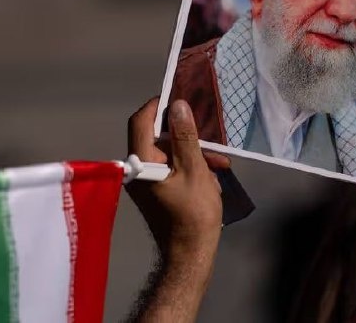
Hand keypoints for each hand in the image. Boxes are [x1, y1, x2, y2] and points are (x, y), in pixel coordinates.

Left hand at [125, 98, 229, 264]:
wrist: (189, 256)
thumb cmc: (193, 214)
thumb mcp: (195, 170)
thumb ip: (185, 136)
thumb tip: (178, 106)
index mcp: (141, 163)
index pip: (140, 121)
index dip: (158, 106)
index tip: (180, 99)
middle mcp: (136, 170)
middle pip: (155, 136)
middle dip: (185, 134)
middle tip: (209, 134)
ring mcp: (143, 182)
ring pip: (167, 153)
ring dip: (192, 152)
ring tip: (219, 163)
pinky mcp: (153, 191)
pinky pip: (169, 168)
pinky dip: (189, 167)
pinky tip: (212, 175)